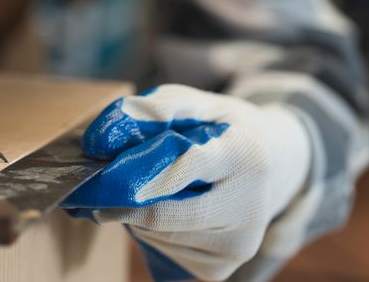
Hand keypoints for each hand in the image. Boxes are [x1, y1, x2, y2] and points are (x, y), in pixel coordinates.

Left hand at [63, 85, 310, 281]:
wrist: (273, 165)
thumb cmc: (221, 128)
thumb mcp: (194, 103)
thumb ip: (151, 110)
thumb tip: (101, 141)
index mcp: (245, 156)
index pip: (180, 167)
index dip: (132, 171)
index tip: (97, 169)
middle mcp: (249, 208)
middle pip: (160, 213)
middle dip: (119, 199)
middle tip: (95, 186)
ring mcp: (237, 245)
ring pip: (155, 234)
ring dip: (134, 212)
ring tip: (145, 188)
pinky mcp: (221, 269)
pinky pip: (163, 250)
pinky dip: (149, 230)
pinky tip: (165, 208)